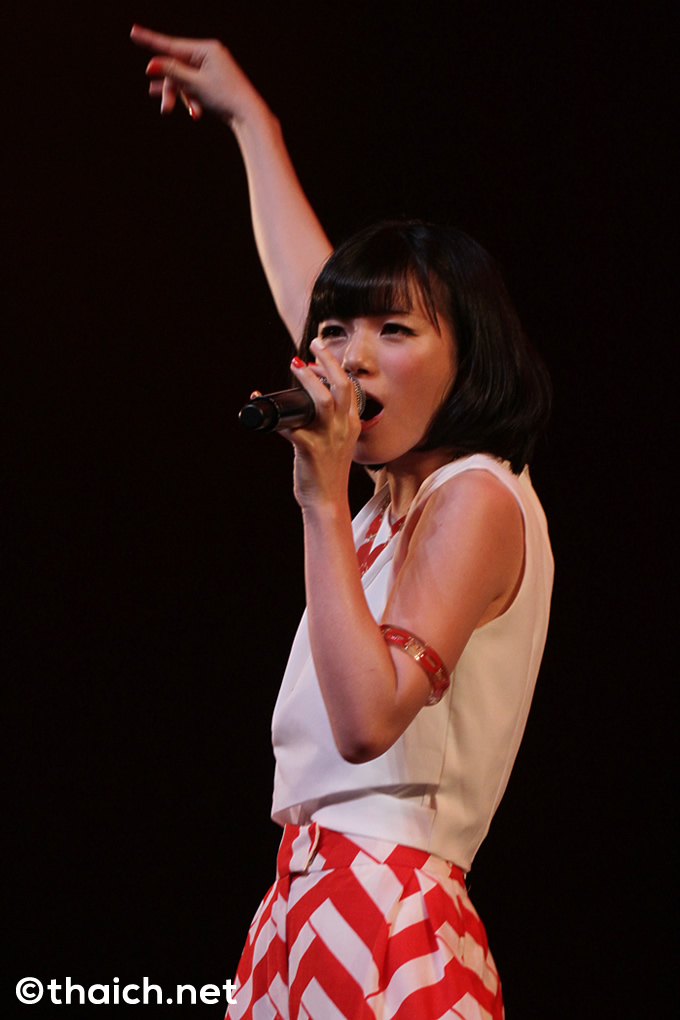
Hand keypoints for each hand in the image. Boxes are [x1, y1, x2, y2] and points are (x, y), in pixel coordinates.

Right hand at [130, 24, 259, 122]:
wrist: (248, 115)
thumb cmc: (225, 98)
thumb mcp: (195, 85)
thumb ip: (172, 73)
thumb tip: (151, 65)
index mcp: (206, 49)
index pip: (171, 44)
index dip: (150, 40)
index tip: (133, 32)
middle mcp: (209, 54)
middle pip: (177, 67)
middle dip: (170, 88)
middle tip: (165, 109)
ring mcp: (211, 67)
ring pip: (184, 79)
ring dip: (179, 96)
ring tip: (169, 111)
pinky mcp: (213, 80)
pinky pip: (192, 85)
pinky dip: (186, 96)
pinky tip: (169, 103)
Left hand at [286, 340, 361, 508]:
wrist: (327, 502)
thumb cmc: (327, 474)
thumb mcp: (337, 444)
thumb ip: (328, 425)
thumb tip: (305, 409)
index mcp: (351, 425)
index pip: (348, 387)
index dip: (334, 367)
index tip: (317, 354)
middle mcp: (344, 429)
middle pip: (341, 386)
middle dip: (327, 361)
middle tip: (314, 343)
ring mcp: (329, 439)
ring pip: (324, 401)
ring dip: (309, 380)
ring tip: (295, 364)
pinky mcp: (310, 450)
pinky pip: (292, 427)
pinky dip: (275, 415)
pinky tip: (259, 401)